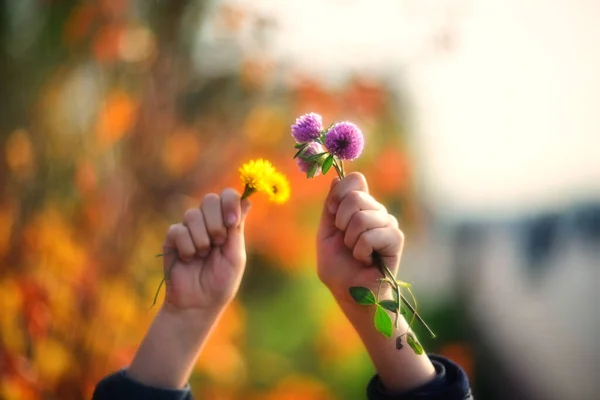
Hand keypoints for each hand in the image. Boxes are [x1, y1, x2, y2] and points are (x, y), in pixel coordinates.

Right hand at [162, 188, 250, 312]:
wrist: (199, 303)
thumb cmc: (221, 282)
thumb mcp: (235, 255)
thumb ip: (237, 228)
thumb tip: (247, 200)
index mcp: (227, 223)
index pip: (228, 196)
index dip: (230, 202)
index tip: (232, 222)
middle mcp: (208, 222)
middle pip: (210, 199)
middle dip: (216, 221)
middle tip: (218, 242)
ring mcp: (190, 229)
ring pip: (192, 214)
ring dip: (202, 238)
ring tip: (203, 255)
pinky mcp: (172, 238)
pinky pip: (178, 230)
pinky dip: (187, 247)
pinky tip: (189, 259)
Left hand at [317, 173, 403, 306]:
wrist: (350, 293)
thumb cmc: (338, 267)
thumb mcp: (326, 233)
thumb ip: (330, 208)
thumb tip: (336, 179)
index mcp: (358, 207)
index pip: (355, 180)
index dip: (339, 192)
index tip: (332, 211)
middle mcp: (375, 211)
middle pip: (356, 197)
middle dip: (341, 222)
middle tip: (344, 240)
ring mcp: (387, 223)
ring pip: (362, 217)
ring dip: (351, 241)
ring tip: (355, 253)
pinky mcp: (395, 239)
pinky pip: (372, 235)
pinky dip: (361, 250)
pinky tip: (365, 260)